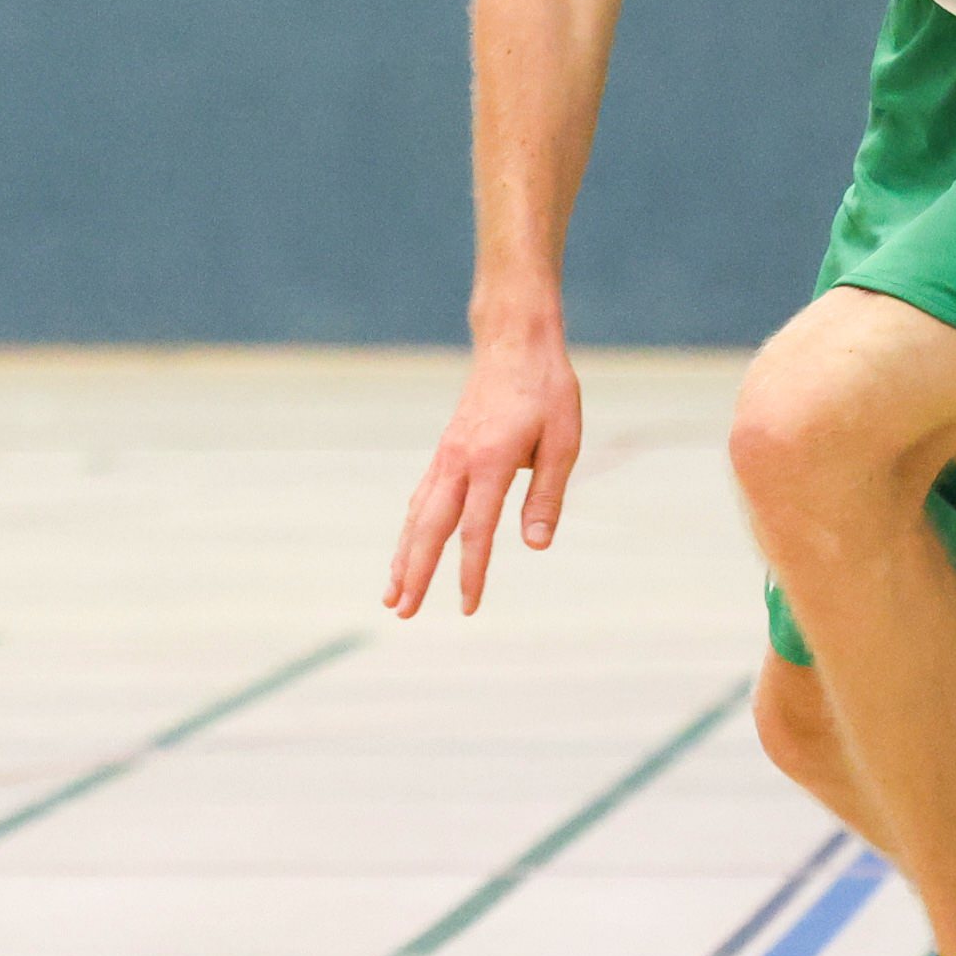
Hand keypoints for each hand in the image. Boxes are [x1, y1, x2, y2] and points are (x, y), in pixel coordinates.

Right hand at [388, 329, 582, 618]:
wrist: (515, 343)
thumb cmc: (546, 391)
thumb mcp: (564, 442)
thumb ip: (547, 496)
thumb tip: (536, 545)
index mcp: (490, 461)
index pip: (475, 529)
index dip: (471, 572)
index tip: (468, 607)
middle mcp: (458, 461)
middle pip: (430, 528)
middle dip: (415, 573)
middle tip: (401, 612)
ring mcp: (446, 455)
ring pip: (417, 515)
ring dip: (403, 556)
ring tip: (392, 594)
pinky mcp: (445, 451)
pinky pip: (420, 498)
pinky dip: (410, 529)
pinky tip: (406, 550)